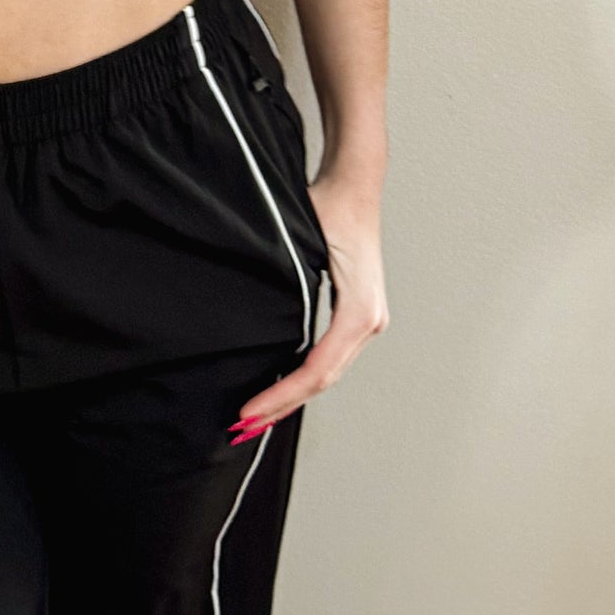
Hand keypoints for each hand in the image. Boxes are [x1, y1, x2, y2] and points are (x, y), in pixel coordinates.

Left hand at [230, 164, 388, 442]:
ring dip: (292, 396)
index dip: (280, 395)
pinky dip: (303, 377)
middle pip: (323, 380)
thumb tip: (254, 327)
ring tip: (257, 417)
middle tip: (243, 428)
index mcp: (359, 310)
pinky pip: (329, 357)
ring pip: (328, 373)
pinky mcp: (358, 315)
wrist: (354, 186)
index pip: (316, 369)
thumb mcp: (301, 244)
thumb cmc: (329, 207)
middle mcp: (371, 321)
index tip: (248, 412)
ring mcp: (368, 320)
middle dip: (282, 406)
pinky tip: (278, 388)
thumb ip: (285, 285)